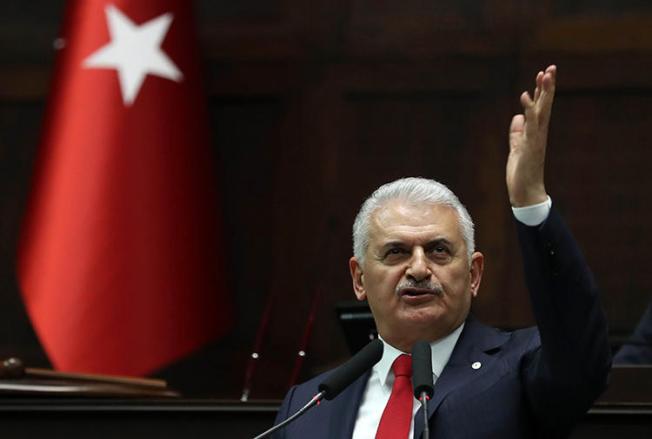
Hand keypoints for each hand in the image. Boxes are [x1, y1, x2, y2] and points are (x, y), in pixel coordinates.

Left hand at [507, 65, 555, 206]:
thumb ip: (517, 133)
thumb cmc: (522, 173)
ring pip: (542, 111)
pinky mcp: (530, 145)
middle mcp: (539, 133)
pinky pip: (531, 124)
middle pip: (545, 105)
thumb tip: (517, 117)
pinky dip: (529, 109)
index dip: (542, 91)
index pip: (540, 108)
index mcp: (535, 133)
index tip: (543, 74)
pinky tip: (525, 96)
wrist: (525, 192)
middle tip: (550, 68)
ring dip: (543, 93)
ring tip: (544, 74)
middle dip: (547, 87)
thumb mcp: (516, 148)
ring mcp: (536, 138)